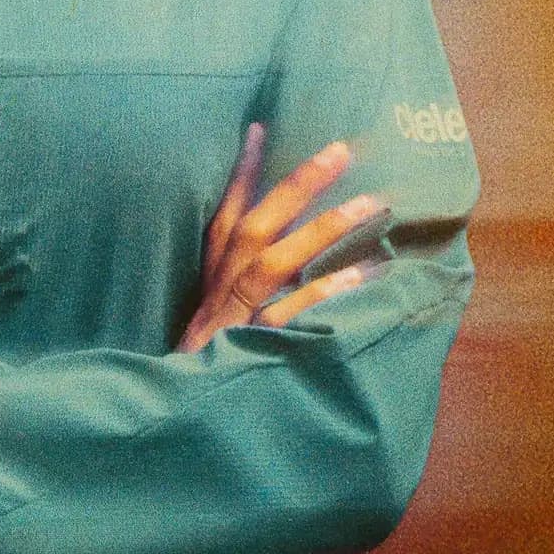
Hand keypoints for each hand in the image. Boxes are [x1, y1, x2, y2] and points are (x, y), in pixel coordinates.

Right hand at [177, 123, 385, 352]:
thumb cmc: (207, 369)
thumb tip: (281, 250)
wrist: (181, 425)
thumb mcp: (214, 320)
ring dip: (323, 229)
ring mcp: (237, 320)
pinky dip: (326, 291)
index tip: (259, 128)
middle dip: (297, 184)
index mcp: (211, 279)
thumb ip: (237, 284)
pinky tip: (364, 273)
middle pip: (257, 227)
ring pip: (276, 263)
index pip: (225, 216)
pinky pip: (294, 316)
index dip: (241, 172)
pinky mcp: (255, 350)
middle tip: (341, 150)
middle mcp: (221, 292)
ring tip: (372, 204)